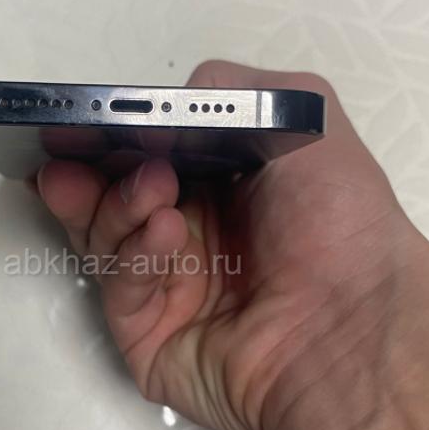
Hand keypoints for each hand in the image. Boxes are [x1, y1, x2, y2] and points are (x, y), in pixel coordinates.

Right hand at [36, 61, 424, 429]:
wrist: (355, 326)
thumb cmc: (339, 221)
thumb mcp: (304, 118)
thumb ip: (232, 92)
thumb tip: (166, 107)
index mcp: (223, 188)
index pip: (147, 157)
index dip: (112, 139)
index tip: (81, 121)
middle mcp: (193, 235)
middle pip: (109, 198)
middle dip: (90, 172)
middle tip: (73, 153)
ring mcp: (167, 289)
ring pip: (106, 240)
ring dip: (116, 204)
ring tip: (152, 188)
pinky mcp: (148, 337)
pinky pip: (120, 288)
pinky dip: (136, 254)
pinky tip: (166, 232)